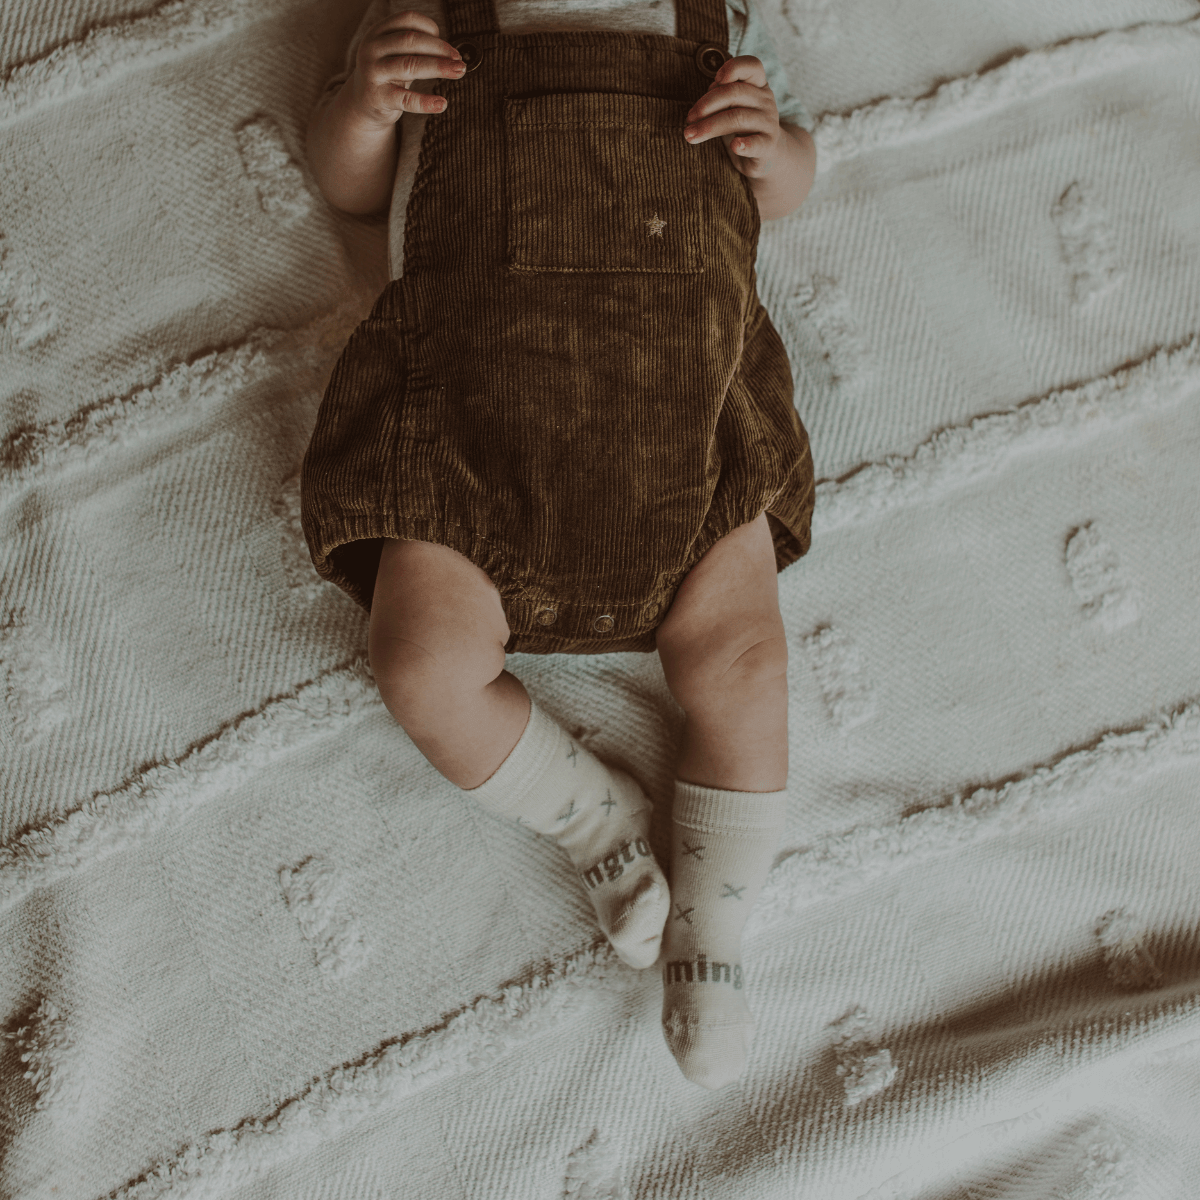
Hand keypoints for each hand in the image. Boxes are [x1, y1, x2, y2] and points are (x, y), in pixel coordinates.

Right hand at [349, 9, 465, 126]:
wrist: (363, 104)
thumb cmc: (388, 74)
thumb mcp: (397, 54)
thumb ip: (416, 48)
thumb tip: (452, 54)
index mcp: (378, 32)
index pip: (408, 20)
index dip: (432, 29)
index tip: (449, 47)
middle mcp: (372, 48)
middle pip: (411, 40)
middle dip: (440, 49)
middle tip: (460, 61)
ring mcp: (373, 72)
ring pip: (410, 65)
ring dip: (438, 67)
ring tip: (459, 72)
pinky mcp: (377, 97)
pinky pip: (406, 99)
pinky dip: (426, 102)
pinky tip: (442, 104)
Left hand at [683, 55, 783, 177]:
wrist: (767, 153)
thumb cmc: (744, 125)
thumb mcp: (734, 104)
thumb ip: (722, 95)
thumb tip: (704, 98)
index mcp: (758, 85)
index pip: (752, 65)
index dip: (733, 67)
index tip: (715, 78)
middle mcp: (765, 100)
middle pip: (734, 93)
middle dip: (706, 104)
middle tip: (688, 119)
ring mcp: (768, 122)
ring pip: (738, 118)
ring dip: (709, 126)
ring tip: (690, 136)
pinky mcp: (767, 145)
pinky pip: (756, 143)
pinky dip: (745, 144)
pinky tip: (734, 146)